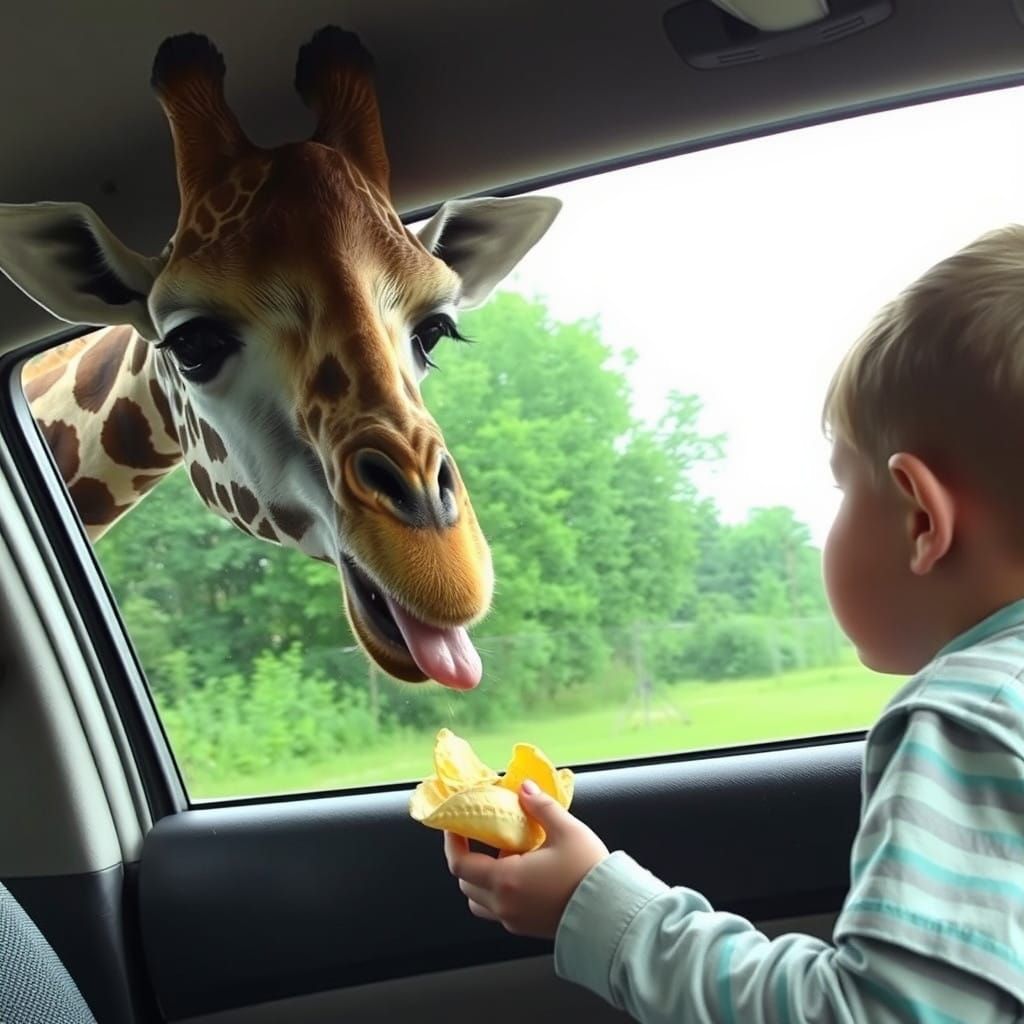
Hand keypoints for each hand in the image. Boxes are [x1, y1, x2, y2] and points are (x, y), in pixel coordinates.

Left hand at [443, 779, 609, 938]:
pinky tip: (521, 873)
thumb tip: (524, 788)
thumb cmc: (588, 873)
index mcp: (506, 880)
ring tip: (502, 856)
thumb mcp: (566, 830)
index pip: (460, 864)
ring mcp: (514, 920)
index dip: (452, 843)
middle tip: (481, 835)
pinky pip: (498, 910)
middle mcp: (504, 904)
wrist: (612, 914)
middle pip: (466, 883)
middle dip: (467, 858)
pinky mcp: (526, 927)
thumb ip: (540, 806)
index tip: (456, 825)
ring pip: (479, 901)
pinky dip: (498, 892)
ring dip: (481, 879)